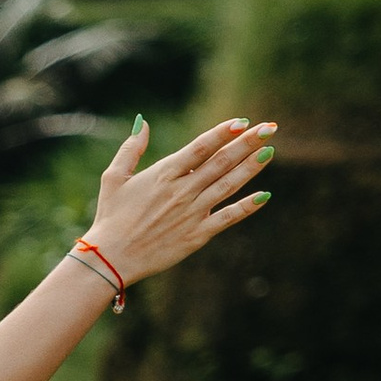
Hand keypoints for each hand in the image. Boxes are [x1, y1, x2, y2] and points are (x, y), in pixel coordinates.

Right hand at [83, 113, 274, 286]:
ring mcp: (192, 213)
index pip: (200, 147)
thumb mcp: (114, 177)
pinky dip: (247, 207)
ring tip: (270, 150)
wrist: (110, 258)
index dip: (223, 133)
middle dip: (247, 143)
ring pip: (228, 185)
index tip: (242, 122)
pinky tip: (265, 196)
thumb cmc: (110, 216)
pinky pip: (227, 218)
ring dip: (251, 167)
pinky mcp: (197, 235)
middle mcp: (182, 191)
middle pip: (221, 161)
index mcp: (163, 174)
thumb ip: (131, 149)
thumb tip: (143, 122)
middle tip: (269, 127)